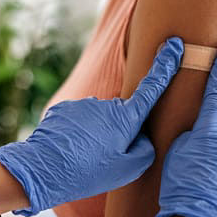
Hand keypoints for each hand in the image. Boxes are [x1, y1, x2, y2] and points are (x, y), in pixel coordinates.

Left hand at [0, 37, 184, 215]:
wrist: (42, 169)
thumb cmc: (88, 172)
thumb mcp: (127, 170)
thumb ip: (145, 149)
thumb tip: (142, 136)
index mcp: (126, 118)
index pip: (152, 87)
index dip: (165, 65)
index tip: (174, 44)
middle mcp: (106, 104)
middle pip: (122, 116)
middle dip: (119, 133)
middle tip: (105, 159)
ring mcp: (84, 104)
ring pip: (99, 119)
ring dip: (97, 135)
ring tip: (84, 159)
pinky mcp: (65, 108)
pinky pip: (79, 120)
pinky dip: (78, 134)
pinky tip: (69, 151)